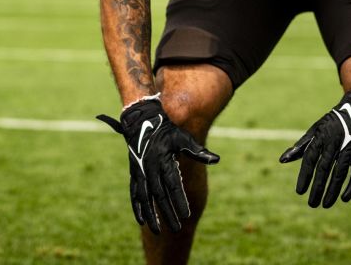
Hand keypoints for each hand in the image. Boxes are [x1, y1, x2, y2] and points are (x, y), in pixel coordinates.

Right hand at [97, 97, 219, 232]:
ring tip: (157, 230)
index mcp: (163, 161)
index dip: (179, 201)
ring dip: (151, 215)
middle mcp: (150, 169)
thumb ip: (198, 151)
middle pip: (160, 196)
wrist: (142, 121)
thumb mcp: (183, 138)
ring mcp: (140, 172)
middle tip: (177, 228)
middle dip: (168, 213)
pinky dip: (137, 207)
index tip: (186, 215)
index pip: (173, 186)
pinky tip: (142, 220)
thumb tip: (215, 159)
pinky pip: (134, 193)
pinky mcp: (134, 173)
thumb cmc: (167, 130)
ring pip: (145, 198)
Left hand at [279, 90, 350, 206]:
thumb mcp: (315, 130)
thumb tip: (282, 160)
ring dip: (333, 191)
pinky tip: (344, 198)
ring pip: (340, 173)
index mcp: (321, 137)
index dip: (305, 176)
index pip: (310, 160)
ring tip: (325, 204)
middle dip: (317, 188)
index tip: (299, 191)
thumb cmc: (333, 122)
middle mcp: (334, 142)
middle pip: (324, 169)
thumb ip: (301, 147)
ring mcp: (350, 147)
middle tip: (312, 204)